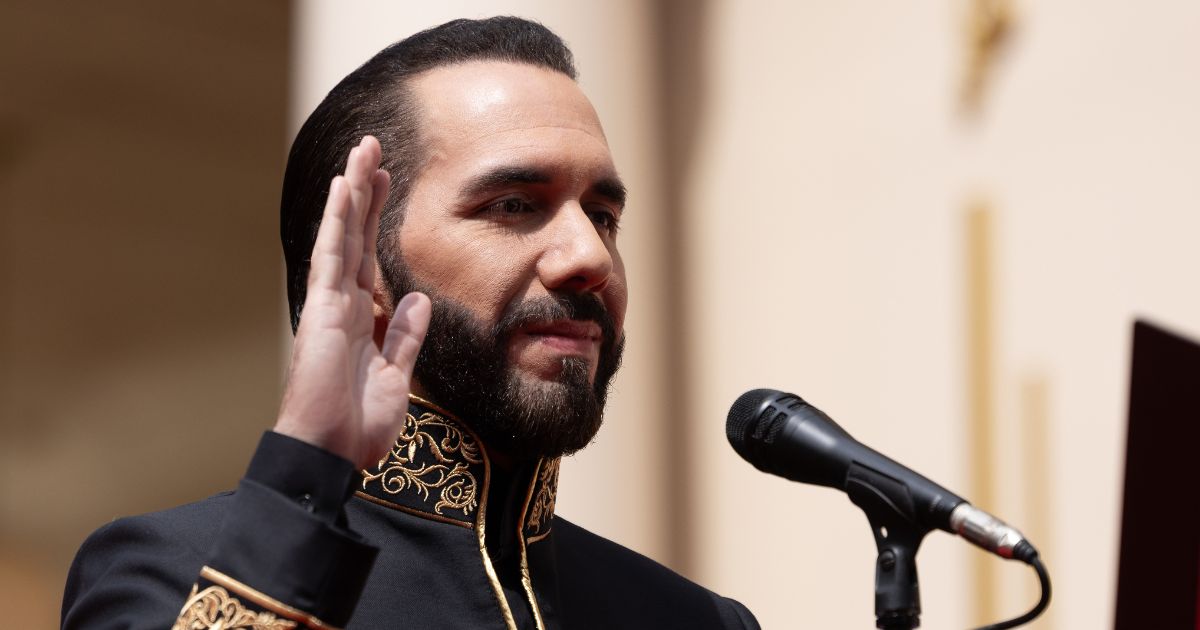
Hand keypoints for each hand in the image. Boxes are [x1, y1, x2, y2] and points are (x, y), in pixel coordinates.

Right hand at [274, 136, 429, 469]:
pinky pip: (332, 256)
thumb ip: (403, 337)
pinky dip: (337, 220)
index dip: (377, 220)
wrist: (331, 454)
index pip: (370, 258)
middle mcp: (342, 305)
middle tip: (374, 150)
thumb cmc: (356, 427)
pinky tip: (342, 187)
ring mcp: (330, 305)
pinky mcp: (322, 310)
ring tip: (362, 152)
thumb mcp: (395, 377)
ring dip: (352, 192)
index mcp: (360, 321)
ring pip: (342, 235)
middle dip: (365, 193)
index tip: (388, 184)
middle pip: (355, 236)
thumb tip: (417, 300)